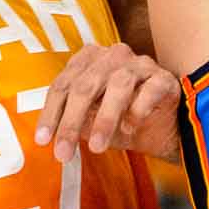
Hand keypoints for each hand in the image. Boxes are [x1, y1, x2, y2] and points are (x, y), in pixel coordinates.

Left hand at [33, 42, 179, 162]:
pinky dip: (138, 109)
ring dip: (104, 119)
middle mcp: (112, 56)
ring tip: (97, 147)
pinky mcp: (164, 78)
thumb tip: (49, 136)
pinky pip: (150, 89)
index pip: (63, 85)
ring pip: (117, 85)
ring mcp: (140, 64)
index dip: (51, 113)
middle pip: (85, 85)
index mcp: (88, 59)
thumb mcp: (91, 121)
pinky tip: (130, 128)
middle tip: (64, 152)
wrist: (165, 128)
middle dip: (72, 122)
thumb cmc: (121, 120)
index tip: (43, 141)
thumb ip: (73, 120)